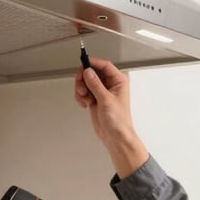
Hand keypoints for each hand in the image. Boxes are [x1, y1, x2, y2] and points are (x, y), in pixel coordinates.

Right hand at [74, 57, 148, 177]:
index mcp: (118, 81)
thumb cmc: (118, 121)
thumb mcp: (106, 100)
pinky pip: (83, 91)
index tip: (83, 64)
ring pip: (85, 81)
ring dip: (81, 89)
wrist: (115, 136)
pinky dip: (81, 96)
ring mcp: (101, 91)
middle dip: (83, 79)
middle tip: (81, 88)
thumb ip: (95, 84)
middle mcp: (110, 84)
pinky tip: (85, 103)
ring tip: (85, 98)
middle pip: (92, 72)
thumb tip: (88, 72)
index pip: (104, 65)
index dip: (92, 63)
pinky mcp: (95, 98)